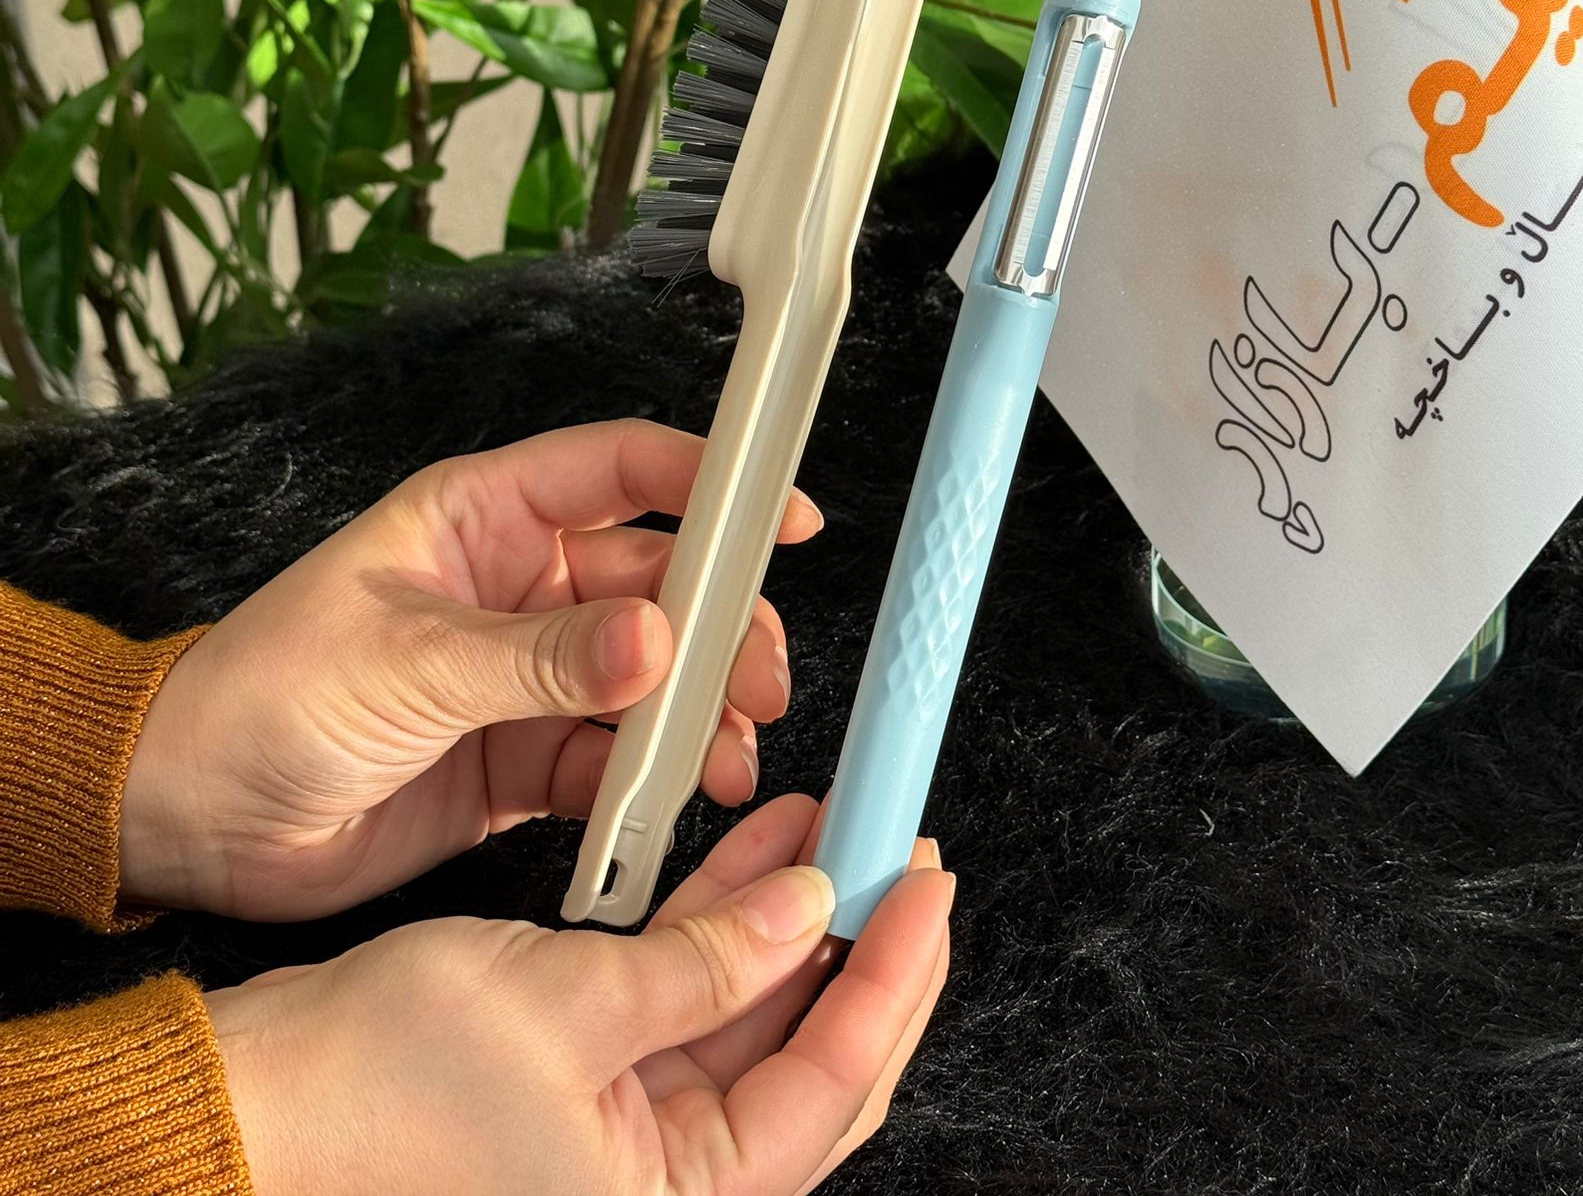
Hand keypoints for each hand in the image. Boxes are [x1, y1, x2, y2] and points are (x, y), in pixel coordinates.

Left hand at [121, 420, 819, 919]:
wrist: (189, 822)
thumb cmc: (264, 697)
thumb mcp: (407, 663)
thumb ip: (538, 658)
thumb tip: (656, 640)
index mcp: (482, 518)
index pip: (617, 472)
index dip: (708, 482)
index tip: (782, 514)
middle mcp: (517, 587)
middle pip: (654, 583)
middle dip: (718, 627)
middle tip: (758, 679)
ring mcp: (526, 676)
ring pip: (646, 677)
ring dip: (696, 712)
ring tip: (728, 755)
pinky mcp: (521, 758)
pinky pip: (609, 756)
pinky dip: (649, 778)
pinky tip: (673, 797)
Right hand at [206, 797, 952, 1195]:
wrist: (250, 1098)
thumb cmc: (380, 1092)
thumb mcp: (571, 1007)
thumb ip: (708, 962)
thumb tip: (808, 913)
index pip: (835, 1083)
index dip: (893, 977)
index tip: (927, 890)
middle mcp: (662, 1178)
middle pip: (805, 1050)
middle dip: (850, 942)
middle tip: (891, 853)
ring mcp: (628, 1125)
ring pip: (747, 1010)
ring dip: (784, 916)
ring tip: (825, 827)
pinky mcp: (592, 1071)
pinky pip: (686, 994)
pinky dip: (718, 924)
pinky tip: (751, 857)